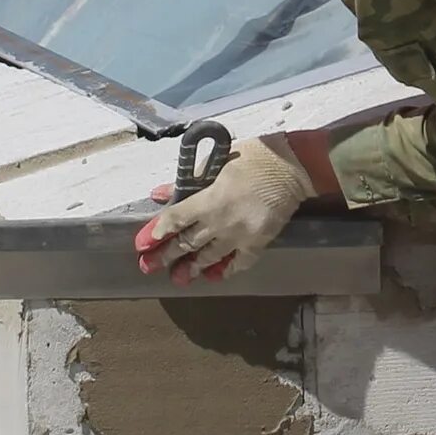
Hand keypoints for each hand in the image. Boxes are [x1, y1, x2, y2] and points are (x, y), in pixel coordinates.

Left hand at [137, 133, 312, 284]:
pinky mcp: (260, 242)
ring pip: (210, 256)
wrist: (293, 166)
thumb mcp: (218, 160)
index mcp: (209, 198)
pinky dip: (225, 269)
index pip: (175, 219)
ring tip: (179, 277)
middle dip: (166, 255)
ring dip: (191, 267)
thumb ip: (189, 179)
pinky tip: (213, 275)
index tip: (142, 244)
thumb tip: (160, 194)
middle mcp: (221, 221)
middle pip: (187, 242)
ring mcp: (241, 235)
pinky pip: (239, 262)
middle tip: (149, 267)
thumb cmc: (254, 156)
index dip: (156, 233)